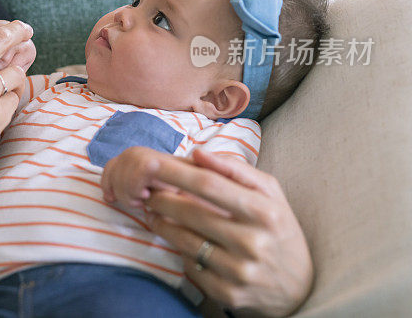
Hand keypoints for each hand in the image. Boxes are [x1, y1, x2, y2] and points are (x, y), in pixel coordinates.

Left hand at [103, 148, 312, 316]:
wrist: (299, 288)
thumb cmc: (277, 229)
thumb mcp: (270, 194)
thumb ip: (235, 169)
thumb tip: (197, 153)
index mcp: (265, 211)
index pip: (209, 184)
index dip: (175, 173)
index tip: (153, 164)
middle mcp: (253, 242)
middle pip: (191, 213)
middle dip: (162, 199)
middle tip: (148, 192)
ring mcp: (240, 271)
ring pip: (185, 241)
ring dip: (162, 224)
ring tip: (154, 213)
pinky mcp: (229, 294)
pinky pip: (190, 266)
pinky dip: (179, 251)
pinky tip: (178, 242)